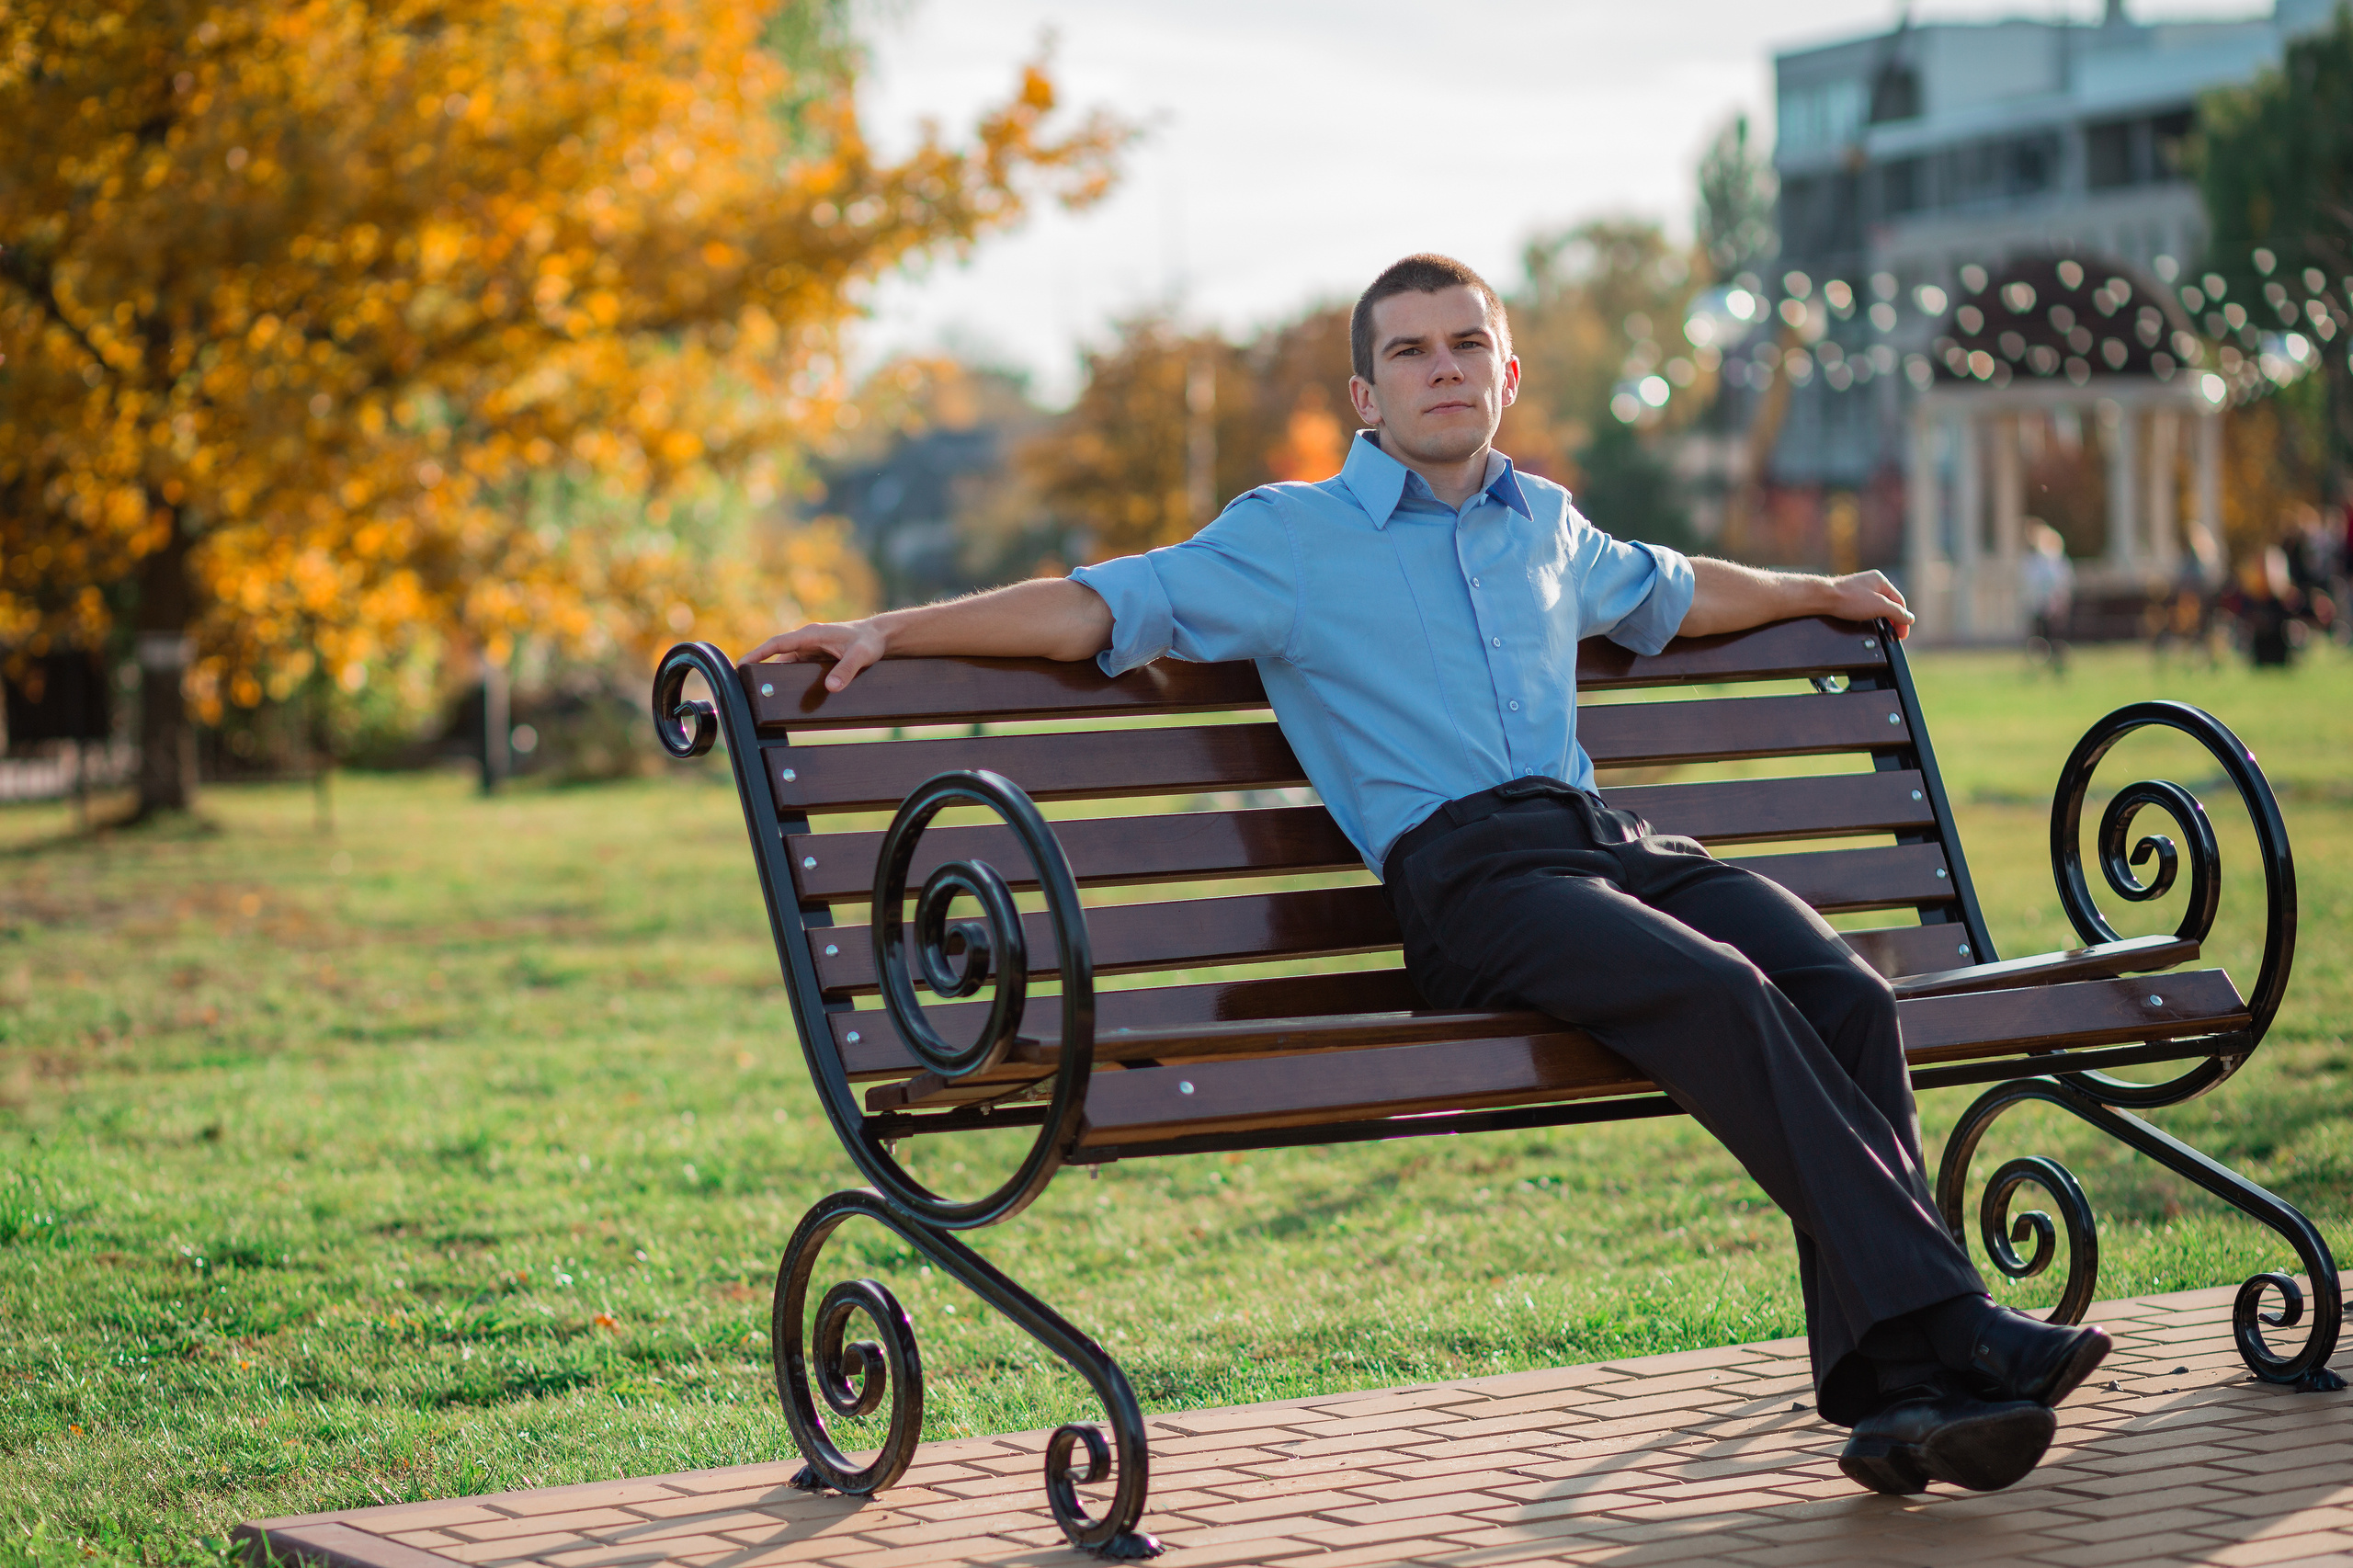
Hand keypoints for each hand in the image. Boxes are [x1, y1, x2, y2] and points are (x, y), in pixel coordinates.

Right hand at [745, 618, 885, 691]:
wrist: (879, 637)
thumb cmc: (869, 641)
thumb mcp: (860, 655)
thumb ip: (846, 671)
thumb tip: (831, 687)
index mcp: (811, 634)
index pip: (778, 643)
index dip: (758, 653)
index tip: (741, 664)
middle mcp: (807, 640)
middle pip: (778, 656)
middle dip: (761, 668)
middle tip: (746, 685)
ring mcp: (810, 649)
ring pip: (786, 663)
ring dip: (776, 675)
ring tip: (761, 692)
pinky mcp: (815, 657)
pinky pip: (797, 667)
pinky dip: (789, 678)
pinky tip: (785, 692)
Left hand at [1826, 571, 1915, 638]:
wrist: (1822, 598)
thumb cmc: (1849, 599)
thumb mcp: (1879, 606)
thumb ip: (1896, 612)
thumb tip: (1910, 618)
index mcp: (1880, 580)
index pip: (1899, 601)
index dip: (1903, 618)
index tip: (1903, 633)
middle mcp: (1871, 582)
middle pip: (1889, 604)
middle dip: (1894, 620)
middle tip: (1896, 635)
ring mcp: (1859, 589)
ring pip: (1878, 606)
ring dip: (1883, 619)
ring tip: (1885, 631)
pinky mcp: (1849, 597)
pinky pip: (1866, 608)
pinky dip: (1872, 617)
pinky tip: (1870, 624)